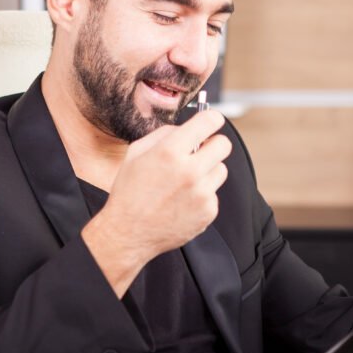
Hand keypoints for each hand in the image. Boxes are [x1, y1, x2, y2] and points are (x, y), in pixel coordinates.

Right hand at [81, 109, 230, 296]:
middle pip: (224, 144)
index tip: (211, 122)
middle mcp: (190, 171)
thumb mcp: (136, 153)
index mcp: (170, 152)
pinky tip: (183, 201)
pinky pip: (214, 193)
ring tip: (186, 181)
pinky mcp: (208, 212)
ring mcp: (202, 193)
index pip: (209, 121)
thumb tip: (187, 128)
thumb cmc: (129, 191)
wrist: (129, 233)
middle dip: (213, 144)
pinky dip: (203, 195)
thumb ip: (164, 134)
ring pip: (221, 169)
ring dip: (208, 170)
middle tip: (202, 150)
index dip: (212, 119)